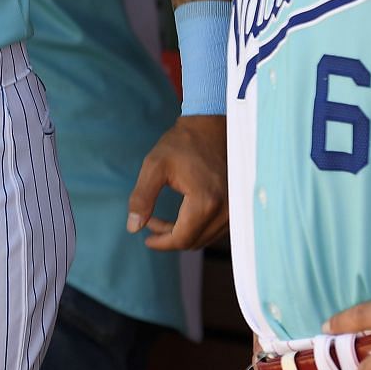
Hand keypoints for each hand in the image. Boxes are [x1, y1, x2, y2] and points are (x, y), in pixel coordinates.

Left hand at [126, 114, 228, 249]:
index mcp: (206, 201)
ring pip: (205, 238)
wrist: (210, 126)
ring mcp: (235, 209)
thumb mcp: (154, 166)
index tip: (145, 236)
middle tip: (149, 222)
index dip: (161, 243)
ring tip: (160, 220)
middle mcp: (226, 210)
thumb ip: (142, 197)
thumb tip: (133, 227)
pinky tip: (180, 217)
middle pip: (194, 242)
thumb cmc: (181, 143)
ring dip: (182, 234)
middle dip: (168, 238)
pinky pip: (215, 229)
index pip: (182, 239)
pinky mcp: (237, 206)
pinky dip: (196, 228)